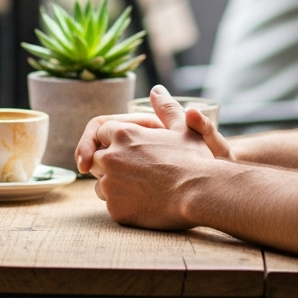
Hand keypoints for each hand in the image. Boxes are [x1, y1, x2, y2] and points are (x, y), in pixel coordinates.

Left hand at [84, 86, 231, 229]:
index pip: (101, 132)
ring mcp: (111, 184)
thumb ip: (166, 108)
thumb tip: (156, 90)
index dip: (114, 140)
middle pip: (97, 158)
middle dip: (111, 163)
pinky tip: (145, 203)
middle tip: (137, 170)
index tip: (129, 150)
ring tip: (143, 187)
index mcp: (123, 134)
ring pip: (101, 184)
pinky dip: (123, 204)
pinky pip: (111, 204)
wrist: (200, 194)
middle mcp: (111, 157)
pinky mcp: (115, 208)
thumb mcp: (183, 129)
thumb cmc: (194, 160)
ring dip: (114, 185)